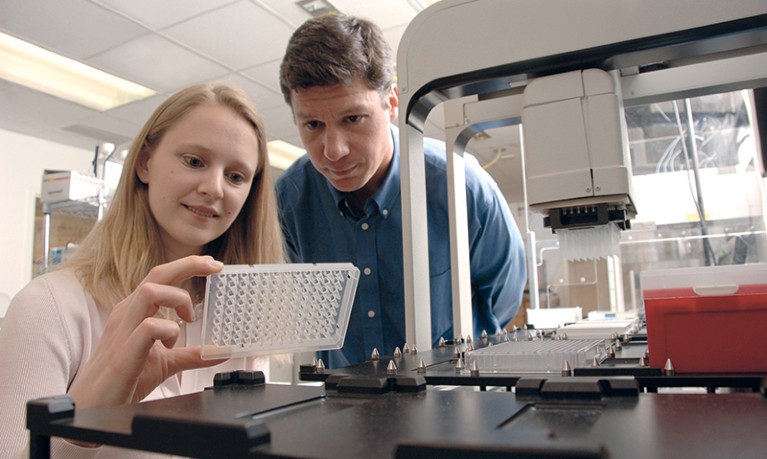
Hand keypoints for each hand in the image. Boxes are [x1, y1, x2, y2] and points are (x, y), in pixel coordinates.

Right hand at [68, 255, 226, 409]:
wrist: (93, 406)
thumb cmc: (124, 379)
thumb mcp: (165, 363)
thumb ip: (191, 354)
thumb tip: (220, 351)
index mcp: (136, 311)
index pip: (161, 277)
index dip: (187, 266)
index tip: (214, 265)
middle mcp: (128, 313)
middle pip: (157, 274)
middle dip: (188, 265)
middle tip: (215, 267)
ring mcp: (124, 330)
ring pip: (150, 292)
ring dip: (177, 299)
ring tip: (188, 320)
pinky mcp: (125, 352)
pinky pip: (149, 327)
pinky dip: (168, 331)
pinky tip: (171, 346)